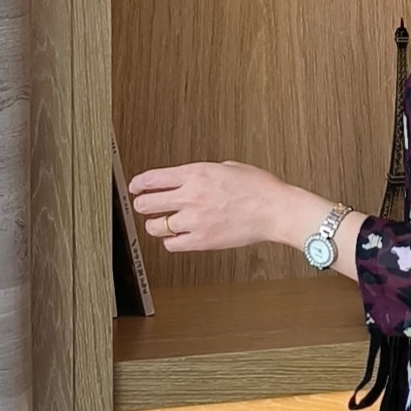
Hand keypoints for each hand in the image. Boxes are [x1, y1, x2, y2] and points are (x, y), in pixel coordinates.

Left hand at [128, 161, 353, 264]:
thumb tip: (192, 178)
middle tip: (143, 206)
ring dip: (155, 225)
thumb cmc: (259, 188)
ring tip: (160, 224)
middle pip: (147, 203)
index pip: (152, 179)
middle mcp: (191, 195)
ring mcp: (194, 220)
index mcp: (196, 173)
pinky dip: (172, 241)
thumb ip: (204, 172)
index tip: (135, 187)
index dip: (138, 184)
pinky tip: (178, 237)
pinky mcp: (201, 240)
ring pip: (156, 226)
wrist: (275, 210)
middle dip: (142, 204)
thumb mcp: (229, 167)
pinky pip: (172, 244)